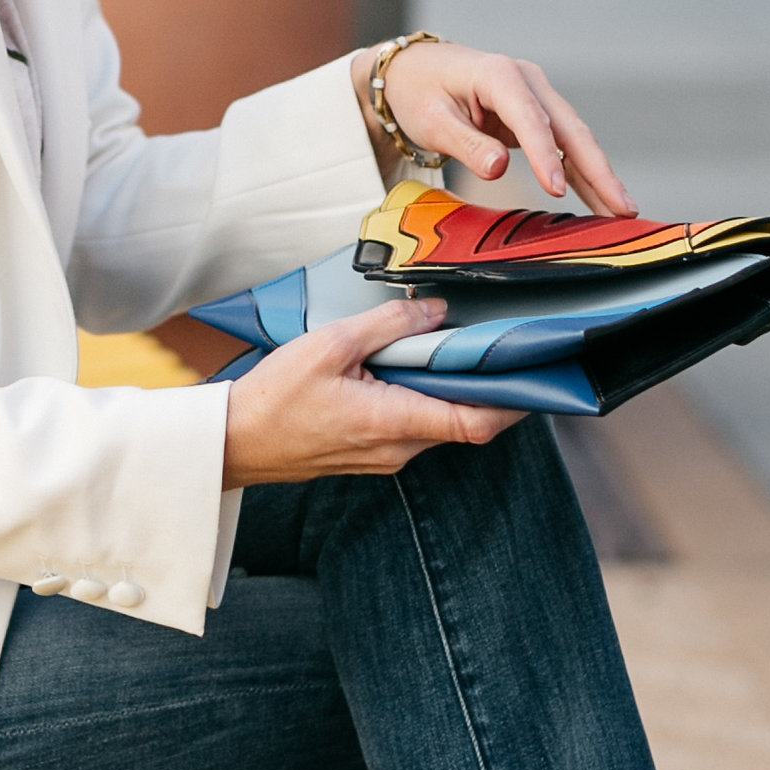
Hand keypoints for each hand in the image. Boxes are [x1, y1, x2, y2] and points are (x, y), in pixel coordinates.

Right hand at [220, 300, 523, 489]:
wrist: (236, 441)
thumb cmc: (275, 398)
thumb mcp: (331, 345)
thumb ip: (388, 324)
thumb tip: (434, 312)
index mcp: (395, 422)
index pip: (476, 422)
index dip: (513, 401)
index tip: (534, 375)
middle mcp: (399, 449)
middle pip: (461, 418)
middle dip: (478, 382)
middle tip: (487, 341)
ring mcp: (385, 457)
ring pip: (436, 421)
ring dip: (444, 388)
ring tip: (439, 347)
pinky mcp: (370, 455)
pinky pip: (411, 426)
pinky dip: (419, 398)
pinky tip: (402, 368)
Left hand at [357, 37, 633, 215]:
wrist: (412, 72)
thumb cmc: (418, 93)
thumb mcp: (432, 120)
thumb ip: (466, 144)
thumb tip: (498, 169)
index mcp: (499, 74)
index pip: (530, 118)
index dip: (545, 155)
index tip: (557, 190)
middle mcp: (526, 80)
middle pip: (570, 128)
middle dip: (598, 170)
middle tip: (622, 207)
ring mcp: (536, 96)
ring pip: (575, 138)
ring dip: (599, 175)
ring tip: (624, 211)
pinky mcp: (536, 115)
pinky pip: (564, 146)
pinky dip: (582, 172)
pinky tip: (602, 200)